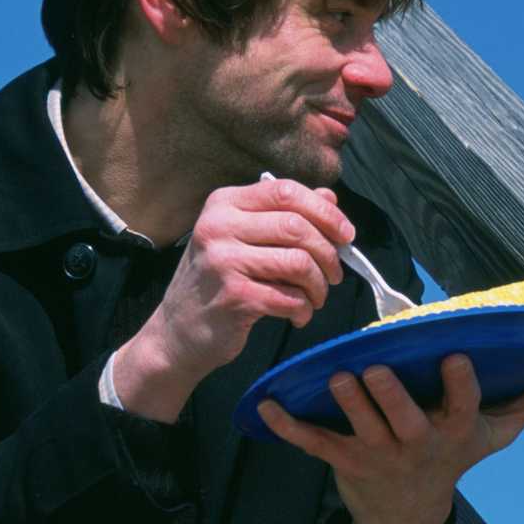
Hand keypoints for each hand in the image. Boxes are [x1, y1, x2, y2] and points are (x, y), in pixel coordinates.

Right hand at [115, 177, 352, 421]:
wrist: (177, 332)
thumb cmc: (217, 281)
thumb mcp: (243, 238)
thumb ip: (284, 215)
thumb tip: (329, 197)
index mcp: (224, 203)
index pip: (286, 191)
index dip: (325, 211)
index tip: (346, 234)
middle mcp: (218, 226)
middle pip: (297, 227)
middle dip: (328, 253)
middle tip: (334, 275)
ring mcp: (223, 262)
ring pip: (299, 263)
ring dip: (319, 286)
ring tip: (315, 298)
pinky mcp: (234, 297)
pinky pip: (290, 298)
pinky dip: (304, 309)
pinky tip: (298, 316)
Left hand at [258, 354, 523, 523]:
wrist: (408, 515)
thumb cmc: (454, 456)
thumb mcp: (496, 434)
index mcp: (454, 432)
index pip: (462, 409)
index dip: (459, 387)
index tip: (456, 358)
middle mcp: (417, 444)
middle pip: (406, 420)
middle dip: (390, 397)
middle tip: (376, 368)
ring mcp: (378, 454)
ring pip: (361, 428)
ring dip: (346, 404)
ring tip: (335, 376)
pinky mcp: (343, 461)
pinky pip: (313, 444)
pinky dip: (287, 427)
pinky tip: (265, 407)